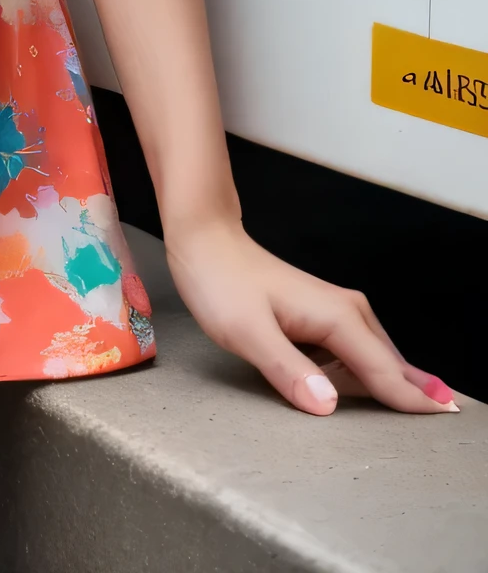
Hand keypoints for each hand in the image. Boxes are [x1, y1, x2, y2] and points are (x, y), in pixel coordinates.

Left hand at [165, 215, 458, 414]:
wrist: (205, 240)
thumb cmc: (221, 282)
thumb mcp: (247, 332)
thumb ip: (288, 370)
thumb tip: (328, 405)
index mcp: (335, 317)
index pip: (382, 370)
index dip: (413, 398)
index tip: (447, 415)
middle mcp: (345, 311)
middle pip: (389, 362)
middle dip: (417, 390)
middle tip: (450, 414)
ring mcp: (334, 311)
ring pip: (375, 355)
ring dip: (397, 381)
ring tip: (426, 406)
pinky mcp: (320, 316)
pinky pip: (356, 351)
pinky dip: (373, 370)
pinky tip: (378, 387)